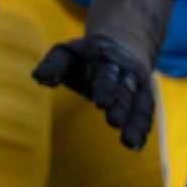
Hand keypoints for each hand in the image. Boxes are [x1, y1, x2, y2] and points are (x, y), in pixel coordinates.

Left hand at [32, 34, 157, 149]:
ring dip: (136, 122)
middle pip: (125, 90)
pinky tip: (136, 145)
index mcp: (108, 58)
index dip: (105, 87)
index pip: (108, 74)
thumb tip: (40, 79)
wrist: (126, 40)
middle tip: (114, 122)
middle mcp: (127, 72)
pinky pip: (146, 112)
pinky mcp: (144, 97)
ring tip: (130, 142)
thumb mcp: (68, 52)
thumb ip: (53, 64)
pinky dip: (142, 128)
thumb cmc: (86, 55)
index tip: (100, 103)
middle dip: (121, 106)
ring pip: (140, 103)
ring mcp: (138, 85)